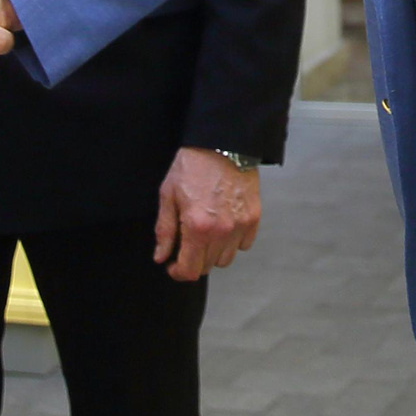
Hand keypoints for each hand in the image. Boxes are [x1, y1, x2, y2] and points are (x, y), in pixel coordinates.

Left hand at [154, 148, 260, 281]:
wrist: (223, 143)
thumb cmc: (192, 166)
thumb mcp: (168, 195)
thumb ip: (164, 230)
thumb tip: (161, 257)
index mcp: (197, 227)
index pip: (190, 271)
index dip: (177, 272)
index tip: (172, 265)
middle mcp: (222, 232)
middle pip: (207, 267)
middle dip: (193, 260)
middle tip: (186, 243)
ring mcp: (240, 226)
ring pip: (226, 259)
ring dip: (213, 253)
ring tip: (205, 234)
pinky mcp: (253, 218)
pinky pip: (243, 245)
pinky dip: (233, 242)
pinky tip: (223, 226)